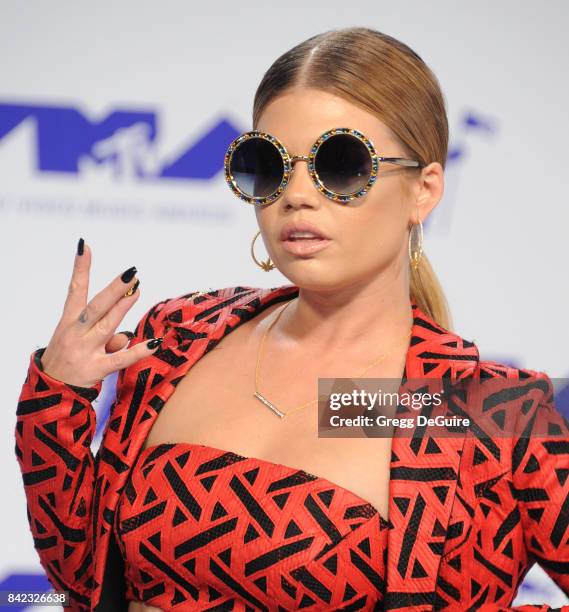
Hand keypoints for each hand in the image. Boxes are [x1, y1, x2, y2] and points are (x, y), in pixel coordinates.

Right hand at [39, 238, 162, 387]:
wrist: (51, 390)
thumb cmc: (67, 358)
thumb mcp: (77, 341)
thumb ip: (102, 334)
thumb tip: (125, 336)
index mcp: (69, 322)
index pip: (75, 290)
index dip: (80, 268)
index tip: (84, 246)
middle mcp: (76, 333)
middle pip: (96, 306)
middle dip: (113, 289)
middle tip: (130, 273)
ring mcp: (86, 351)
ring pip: (107, 326)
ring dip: (123, 308)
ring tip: (136, 291)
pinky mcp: (97, 369)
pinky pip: (121, 358)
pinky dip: (138, 350)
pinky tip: (154, 343)